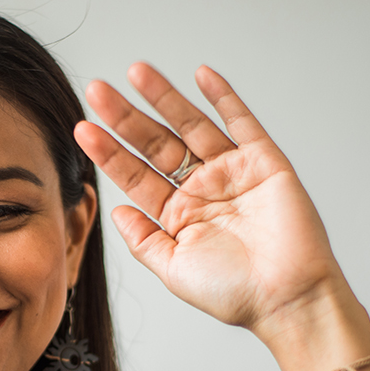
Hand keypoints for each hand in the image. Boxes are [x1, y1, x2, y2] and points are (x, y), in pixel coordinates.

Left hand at [75, 63, 349, 339]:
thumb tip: (116, 213)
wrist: (286, 298)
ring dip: (164, 98)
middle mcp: (202, 190)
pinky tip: (199, 75)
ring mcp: (232, 173)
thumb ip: (143, 240)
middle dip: (126, 117)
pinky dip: (223, 97)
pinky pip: (242, 122)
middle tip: (97, 90)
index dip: (109, 152)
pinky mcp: (265, 163)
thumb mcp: (173, 269)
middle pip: (156, 144)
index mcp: (178, 215)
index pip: (135, 175)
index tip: (83, 129)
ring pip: (191, 126)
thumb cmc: (234, 293)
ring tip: (135, 72)